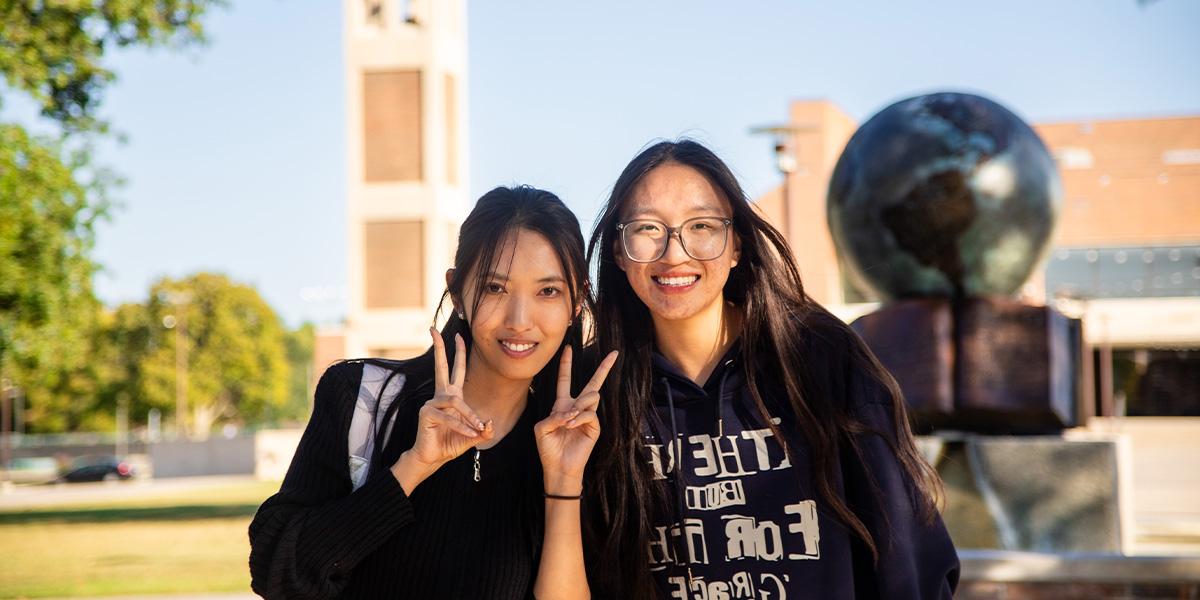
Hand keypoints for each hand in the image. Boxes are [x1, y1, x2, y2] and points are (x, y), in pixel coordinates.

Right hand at [391, 329, 492, 492]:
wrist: (433, 458)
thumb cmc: (450, 444)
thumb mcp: (473, 436)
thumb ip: (482, 430)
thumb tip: (489, 424)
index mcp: (451, 396)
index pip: (455, 370)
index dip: (457, 353)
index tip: (457, 335)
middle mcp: (440, 396)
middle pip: (441, 366)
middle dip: (440, 348)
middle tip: (434, 330)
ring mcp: (432, 403)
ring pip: (455, 402)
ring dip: (469, 417)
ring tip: (477, 430)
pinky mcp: (426, 413)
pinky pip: (449, 417)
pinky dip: (462, 426)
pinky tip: (469, 434)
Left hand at [533, 346, 617, 494]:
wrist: (558, 467)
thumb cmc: (548, 448)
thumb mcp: (542, 428)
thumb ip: (553, 415)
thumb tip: (572, 411)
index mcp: (562, 405)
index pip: (565, 380)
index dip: (566, 365)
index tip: (568, 348)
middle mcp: (577, 408)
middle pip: (592, 383)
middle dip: (604, 368)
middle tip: (614, 354)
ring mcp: (587, 417)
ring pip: (590, 396)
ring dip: (577, 406)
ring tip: (568, 421)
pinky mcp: (594, 427)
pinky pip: (589, 413)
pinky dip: (578, 418)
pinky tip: (571, 425)